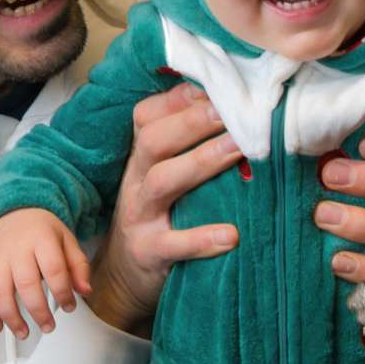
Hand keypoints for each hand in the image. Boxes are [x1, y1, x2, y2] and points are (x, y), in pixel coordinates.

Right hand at [0, 209, 91, 337]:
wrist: (16, 211)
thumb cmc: (42, 230)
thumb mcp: (67, 241)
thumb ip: (78, 266)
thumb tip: (85, 290)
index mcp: (41, 239)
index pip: (54, 269)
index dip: (63, 292)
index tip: (69, 306)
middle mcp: (16, 249)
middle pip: (25, 283)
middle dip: (38, 311)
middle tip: (49, 326)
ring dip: (11, 317)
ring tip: (24, 332)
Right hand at [88, 83, 240, 334]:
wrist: (124, 277)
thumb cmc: (157, 216)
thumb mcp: (161, 175)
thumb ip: (185, 145)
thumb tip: (231, 107)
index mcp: (140, 157)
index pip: (149, 115)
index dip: (182, 99)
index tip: (222, 86)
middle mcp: (136, 181)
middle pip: (154, 141)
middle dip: (195, 122)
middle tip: (238, 112)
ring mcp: (140, 216)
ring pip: (162, 181)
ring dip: (202, 162)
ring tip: (240, 151)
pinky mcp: (148, 253)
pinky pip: (172, 244)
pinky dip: (201, 239)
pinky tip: (231, 235)